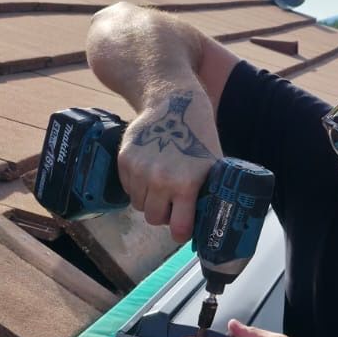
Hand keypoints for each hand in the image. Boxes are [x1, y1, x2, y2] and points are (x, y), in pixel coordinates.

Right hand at [118, 87, 222, 240]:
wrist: (171, 104)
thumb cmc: (197, 136)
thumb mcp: (213, 164)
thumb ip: (208, 192)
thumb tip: (213, 219)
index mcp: (185, 184)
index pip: (178, 227)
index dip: (181, 232)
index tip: (183, 230)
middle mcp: (159, 180)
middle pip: (154, 219)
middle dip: (163, 215)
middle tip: (172, 204)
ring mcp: (139, 170)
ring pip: (139, 205)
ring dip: (149, 201)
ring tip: (161, 186)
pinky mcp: (124, 161)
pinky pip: (128, 189)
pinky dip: (137, 187)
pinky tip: (149, 173)